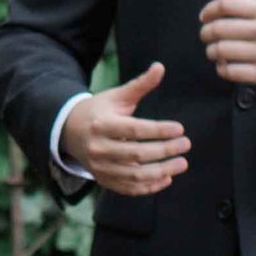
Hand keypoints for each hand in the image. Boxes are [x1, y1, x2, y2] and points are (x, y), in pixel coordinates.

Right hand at [62, 61, 190, 197]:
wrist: (69, 131)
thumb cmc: (99, 111)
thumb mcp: (117, 96)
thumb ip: (140, 85)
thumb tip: (160, 67)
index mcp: (102, 125)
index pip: (135, 130)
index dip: (159, 130)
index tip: (180, 128)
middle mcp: (99, 148)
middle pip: (137, 154)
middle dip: (165, 150)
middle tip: (186, 144)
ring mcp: (100, 167)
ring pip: (135, 175)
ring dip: (162, 171)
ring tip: (182, 163)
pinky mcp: (104, 180)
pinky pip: (129, 188)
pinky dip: (150, 187)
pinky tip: (167, 178)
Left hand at [199, 0, 255, 100]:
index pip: (226, 4)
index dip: (209, 10)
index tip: (204, 16)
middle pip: (220, 28)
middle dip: (206, 33)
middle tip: (206, 36)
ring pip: (222, 51)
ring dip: (211, 52)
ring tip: (214, 52)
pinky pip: (231, 72)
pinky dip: (222, 69)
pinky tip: (225, 66)